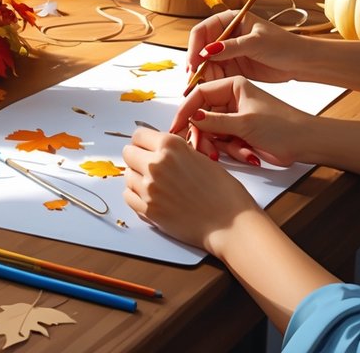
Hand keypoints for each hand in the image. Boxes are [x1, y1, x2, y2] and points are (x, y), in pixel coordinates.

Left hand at [122, 128, 261, 253]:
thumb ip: (175, 152)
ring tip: (156, 184)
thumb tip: (157, 149)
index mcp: (170, 146)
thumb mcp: (201, 158)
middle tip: (150, 166)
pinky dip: (136, 196)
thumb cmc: (224, 192)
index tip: (147, 148)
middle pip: (128, 153)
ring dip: (137, 177)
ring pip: (127, 175)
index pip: (138, 135)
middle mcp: (156, 164)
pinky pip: (128, 196)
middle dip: (137, 158)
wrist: (231, 224)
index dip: (144, 142)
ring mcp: (149, 188)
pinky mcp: (147, 209)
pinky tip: (151, 197)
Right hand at [169, 76, 310, 166]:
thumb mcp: (245, 123)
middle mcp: (231, 99)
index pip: (199, 94)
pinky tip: (248, 154)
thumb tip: (191, 118)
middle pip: (202, 116)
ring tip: (237, 153)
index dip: (186, 110)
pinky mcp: (239, 133)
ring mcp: (234, 117)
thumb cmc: (283, 126)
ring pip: (211, 132)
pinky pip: (223, 142)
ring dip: (220, 146)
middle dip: (204, 134)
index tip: (177, 126)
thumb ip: (214, 121)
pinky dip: (232, 150)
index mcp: (233, 86)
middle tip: (204, 149)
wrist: (307, 144)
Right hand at [186, 9, 307, 84]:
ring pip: (206, 63)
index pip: (203, 31)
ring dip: (203, 74)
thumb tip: (206, 51)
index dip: (194, 46)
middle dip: (196, 63)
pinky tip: (211, 87)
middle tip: (193, 79)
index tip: (193, 62)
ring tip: (201, 86)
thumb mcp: (256, 43)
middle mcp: (225, 35)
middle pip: (201, 48)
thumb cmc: (283, 45)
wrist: (301, 63)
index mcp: (230, 20)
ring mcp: (228, 52)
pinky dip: (212, 81)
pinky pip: (216, 73)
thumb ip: (230, 47)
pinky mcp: (232, 67)